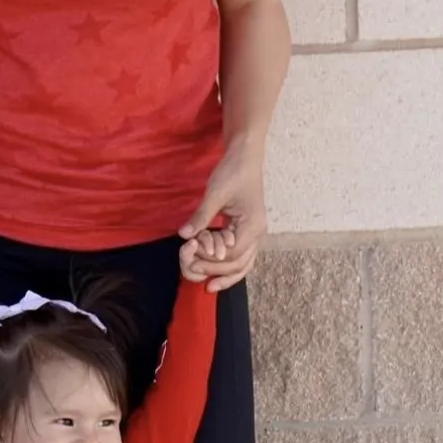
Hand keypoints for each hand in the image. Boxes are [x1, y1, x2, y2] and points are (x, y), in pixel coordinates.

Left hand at [178, 145, 267, 291]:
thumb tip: (184, 235)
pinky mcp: (249, 230)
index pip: (231, 254)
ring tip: (209, 286)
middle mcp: (258, 233)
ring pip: (244, 264)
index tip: (190, 255)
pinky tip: (217, 273)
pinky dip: (230, 267)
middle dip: (216, 270)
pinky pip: (242, 256)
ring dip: (226, 275)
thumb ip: (201, 216)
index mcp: (252, 225)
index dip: (210, 259)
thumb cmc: (233, 171)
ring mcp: (256, 233)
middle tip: (193, 272)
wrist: (245, 156)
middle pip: (239, 264)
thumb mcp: (215, 193)